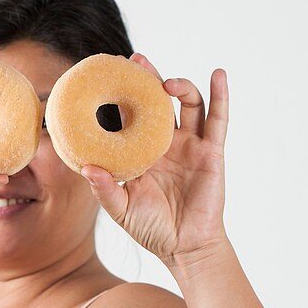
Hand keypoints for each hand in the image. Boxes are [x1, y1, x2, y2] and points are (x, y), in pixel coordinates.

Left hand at [80, 54, 229, 265]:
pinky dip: (220, 96)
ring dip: (181, 87)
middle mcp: (166, 142)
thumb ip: (105, 190)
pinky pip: (218, 120)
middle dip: (149, 78)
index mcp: (142, 151)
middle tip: (136, 60)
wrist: (184, 248)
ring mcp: (191, 145)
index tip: (110, 72)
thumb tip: (86, 168)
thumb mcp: (121, 210)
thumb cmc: (151, 229)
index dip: (123, 93)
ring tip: (168, 83)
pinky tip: (218, 75)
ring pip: (189, 104)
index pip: (131, 114)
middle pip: (159, 101)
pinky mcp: (211, 152)